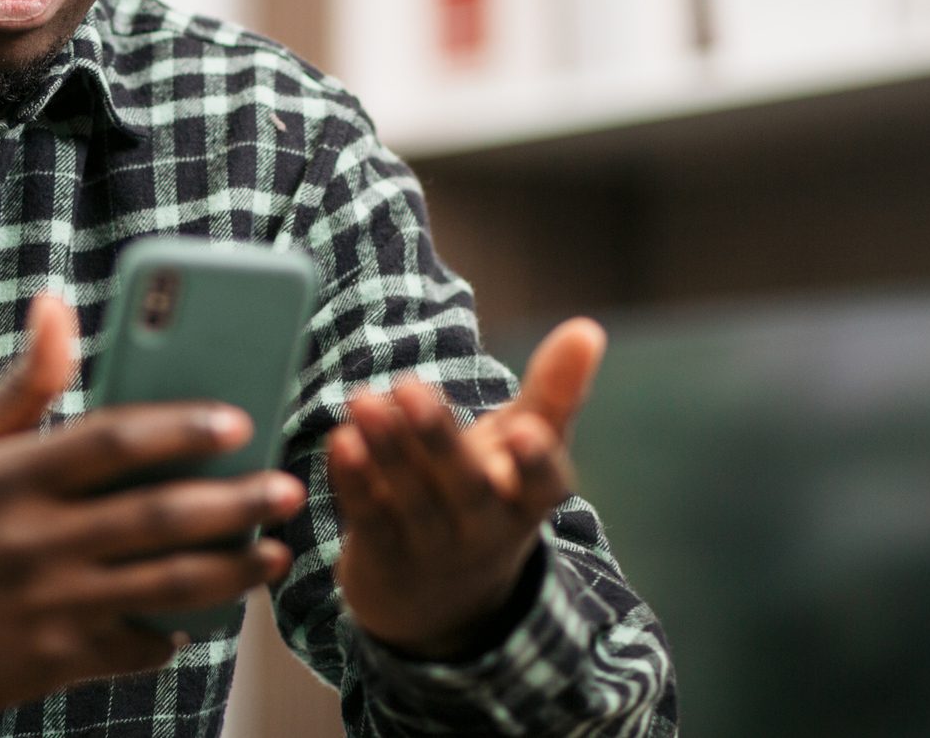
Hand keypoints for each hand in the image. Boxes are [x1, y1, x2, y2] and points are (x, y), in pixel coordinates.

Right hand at [0, 293, 306, 718]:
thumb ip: (23, 382)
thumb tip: (57, 302)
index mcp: (9, 478)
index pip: (110, 442)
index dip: (178, 427)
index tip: (238, 418)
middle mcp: (32, 542)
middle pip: (156, 517)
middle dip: (234, 502)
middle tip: (285, 488)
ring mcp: (47, 606)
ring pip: (164, 586)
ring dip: (231, 570)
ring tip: (275, 552)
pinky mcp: (55, 659)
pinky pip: (137, 646)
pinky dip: (177, 631)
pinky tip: (207, 612)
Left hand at [327, 317, 605, 659]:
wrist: (441, 602)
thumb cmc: (493, 497)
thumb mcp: (527, 450)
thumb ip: (554, 392)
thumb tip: (587, 328)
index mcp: (528, 501)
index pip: (543, 485)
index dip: (535, 461)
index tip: (525, 430)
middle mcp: (485, 530)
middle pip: (465, 487)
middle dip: (438, 440)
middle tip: (412, 388)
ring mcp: (433, 550)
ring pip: (410, 499)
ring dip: (386, 448)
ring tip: (364, 399)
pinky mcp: (383, 560)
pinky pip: (368, 519)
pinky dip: (354, 482)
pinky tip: (341, 440)